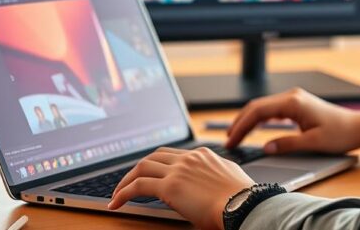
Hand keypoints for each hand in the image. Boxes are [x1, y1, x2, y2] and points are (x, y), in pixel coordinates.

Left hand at [107, 147, 253, 229]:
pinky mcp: (169, 186)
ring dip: (126, 180)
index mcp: (203, 155)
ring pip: (142, 168)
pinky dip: (123, 193)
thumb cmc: (242, 198)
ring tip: (118, 193)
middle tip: (129, 182)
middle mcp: (188, 158)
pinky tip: (116, 202)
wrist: (244, 204)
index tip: (150, 174)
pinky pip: (137, 186)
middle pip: (154, 157)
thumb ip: (216, 174)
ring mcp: (177, 170)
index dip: (157, 164)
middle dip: (138, 169)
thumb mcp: (229, 178)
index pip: (172, 154)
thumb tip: (212, 182)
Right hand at [224, 87, 359, 154]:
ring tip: (235, 137)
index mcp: (293, 103)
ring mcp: (293, 99)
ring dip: (247, 120)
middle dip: (239, 123)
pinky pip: (271, 109)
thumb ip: (288, 144)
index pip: (257, 111)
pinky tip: (252, 129)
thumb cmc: (340, 134)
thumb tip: (265, 147)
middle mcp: (291, 96)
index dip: (241, 126)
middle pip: (256, 107)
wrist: (358, 127)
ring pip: (262, 107)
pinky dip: (258, 119)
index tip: (231, 141)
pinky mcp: (296, 104)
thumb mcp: (313, 143)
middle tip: (228, 142)